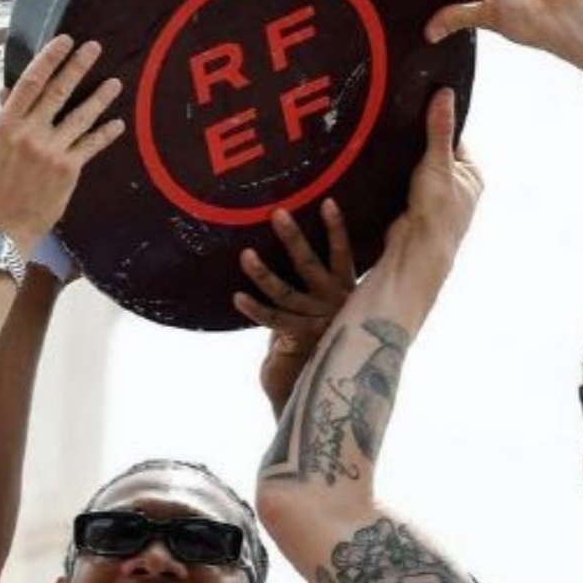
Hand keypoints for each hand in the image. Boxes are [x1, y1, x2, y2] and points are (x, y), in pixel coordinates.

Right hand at [0, 36, 123, 250]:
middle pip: (59, 92)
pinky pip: (91, 145)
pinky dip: (105, 134)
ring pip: (81, 116)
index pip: (30, 82)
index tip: (64, 41)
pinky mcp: (68, 169)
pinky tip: (117, 123)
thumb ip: (6, 117)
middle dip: (78, 66)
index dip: (49, 58)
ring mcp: (51, 150)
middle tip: (94, 47)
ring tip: (115, 83)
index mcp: (6, 124)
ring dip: (100, 97)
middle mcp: (30, 133)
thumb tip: (11, 90)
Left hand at [235, 200, 355, 414]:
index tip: (328, 202)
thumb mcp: (341, 303)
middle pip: (309, 265)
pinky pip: (273, 320)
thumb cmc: (332, 330)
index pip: (342, 254)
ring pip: (285, 292)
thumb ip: (336, 277)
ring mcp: (314, 320)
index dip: (336, 229)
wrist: (331, 380)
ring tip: (246, 254)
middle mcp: (332, 301)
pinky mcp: (297, 337)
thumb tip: (339, 241)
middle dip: (293, 238)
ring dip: (263, 273)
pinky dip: (254, 308)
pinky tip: (237, 296)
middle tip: (277, 213)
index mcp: (345, 289)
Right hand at [383, 89, 482, 276]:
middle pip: (434, 153)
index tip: (417, 109)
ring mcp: (435, 199)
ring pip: (416, 169)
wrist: (414, 251)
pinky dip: (395, 176)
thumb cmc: (437, 212)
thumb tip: (445, 95)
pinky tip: (382, 166)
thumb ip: (440, 129)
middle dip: (417, 144)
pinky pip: (403, 183)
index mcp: (472, 176)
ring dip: (404, 161)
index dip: (436, 124)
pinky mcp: (413, 207)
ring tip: (387, 144)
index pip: (454, 139)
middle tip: (398, 126)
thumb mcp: (439, 163)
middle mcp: (457, 187)